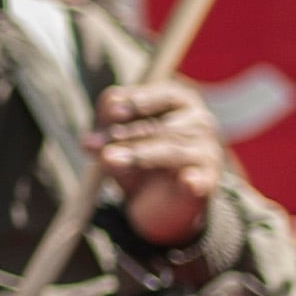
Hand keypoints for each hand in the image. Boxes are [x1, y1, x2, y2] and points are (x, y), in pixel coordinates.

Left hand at [93, 81, 226, 247]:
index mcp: (179, 100)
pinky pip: (201, 180)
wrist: (161, 200)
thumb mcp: (118, 140)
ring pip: (171, 150)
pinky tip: (188, 183)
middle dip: (126, 134)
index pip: (162, 95)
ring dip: (140, 155)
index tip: (113, 112)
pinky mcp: (207, 181)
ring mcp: (207, 151)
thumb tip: (88, 142)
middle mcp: (199, 121)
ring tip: (111, 160)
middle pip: (162, 125)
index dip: (137, 102)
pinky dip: (194, 181)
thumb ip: (105, 134)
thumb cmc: (140, 155)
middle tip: (98, 146)